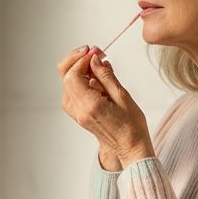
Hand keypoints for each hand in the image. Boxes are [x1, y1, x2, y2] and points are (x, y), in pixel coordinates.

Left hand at [57, 45, 155, 168]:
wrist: (130, 147)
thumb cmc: (132, 126)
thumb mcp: (122, 96)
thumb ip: (105, 76)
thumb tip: (94, 59)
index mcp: (89, 106)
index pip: (72, 75)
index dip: (81, 59)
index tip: (95, 51)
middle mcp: (78, 110)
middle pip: (65, 77)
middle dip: (78, 60)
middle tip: (95, 53)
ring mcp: (76, 113)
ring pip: (68, 83)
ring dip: (82, 69)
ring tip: (101, 66)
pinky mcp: (78, 113)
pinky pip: (74, 91)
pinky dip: (83, 80)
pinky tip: (98, 78)